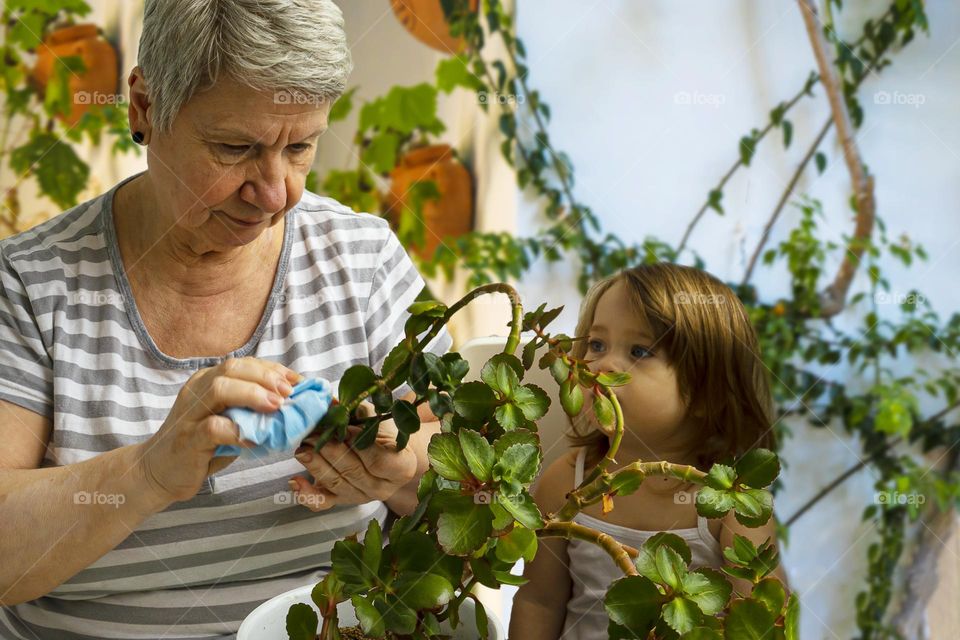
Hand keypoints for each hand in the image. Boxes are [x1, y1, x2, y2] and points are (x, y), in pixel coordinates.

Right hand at [138, 357, 300, 502]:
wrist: (159, 471)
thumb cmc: (201, 445)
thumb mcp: (229, 421)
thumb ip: (252, 410)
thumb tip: (292, 405)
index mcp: (208, 381)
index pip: (244, 364)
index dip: (273, 370)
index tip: (298, 381)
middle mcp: (197, 390)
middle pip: (232, 368)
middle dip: (266, 377)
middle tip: (289, 393)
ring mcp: (190, 413)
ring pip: (220, 389)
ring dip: (253, 395)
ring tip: (276, 407)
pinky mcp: (187, 439)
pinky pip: (212, 428)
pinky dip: (237, 432)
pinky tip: (254, 440)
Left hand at [289, 414, 417, 511]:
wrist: (386, 456)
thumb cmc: (385, 435)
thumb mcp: (380, 421)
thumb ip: (361, 413)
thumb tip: (335, 404)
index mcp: (401, 468)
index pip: (379, 460)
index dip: (360, 444)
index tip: (346, 429)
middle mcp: (382, 488)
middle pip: (352, 471)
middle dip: (330, 450)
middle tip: (313, 432)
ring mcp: (360, 497)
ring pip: (334, 483)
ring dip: (315, 463)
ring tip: (303, 446)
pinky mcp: (340, 501)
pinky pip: (322, 503)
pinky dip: (306, 493)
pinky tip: (295, 481)